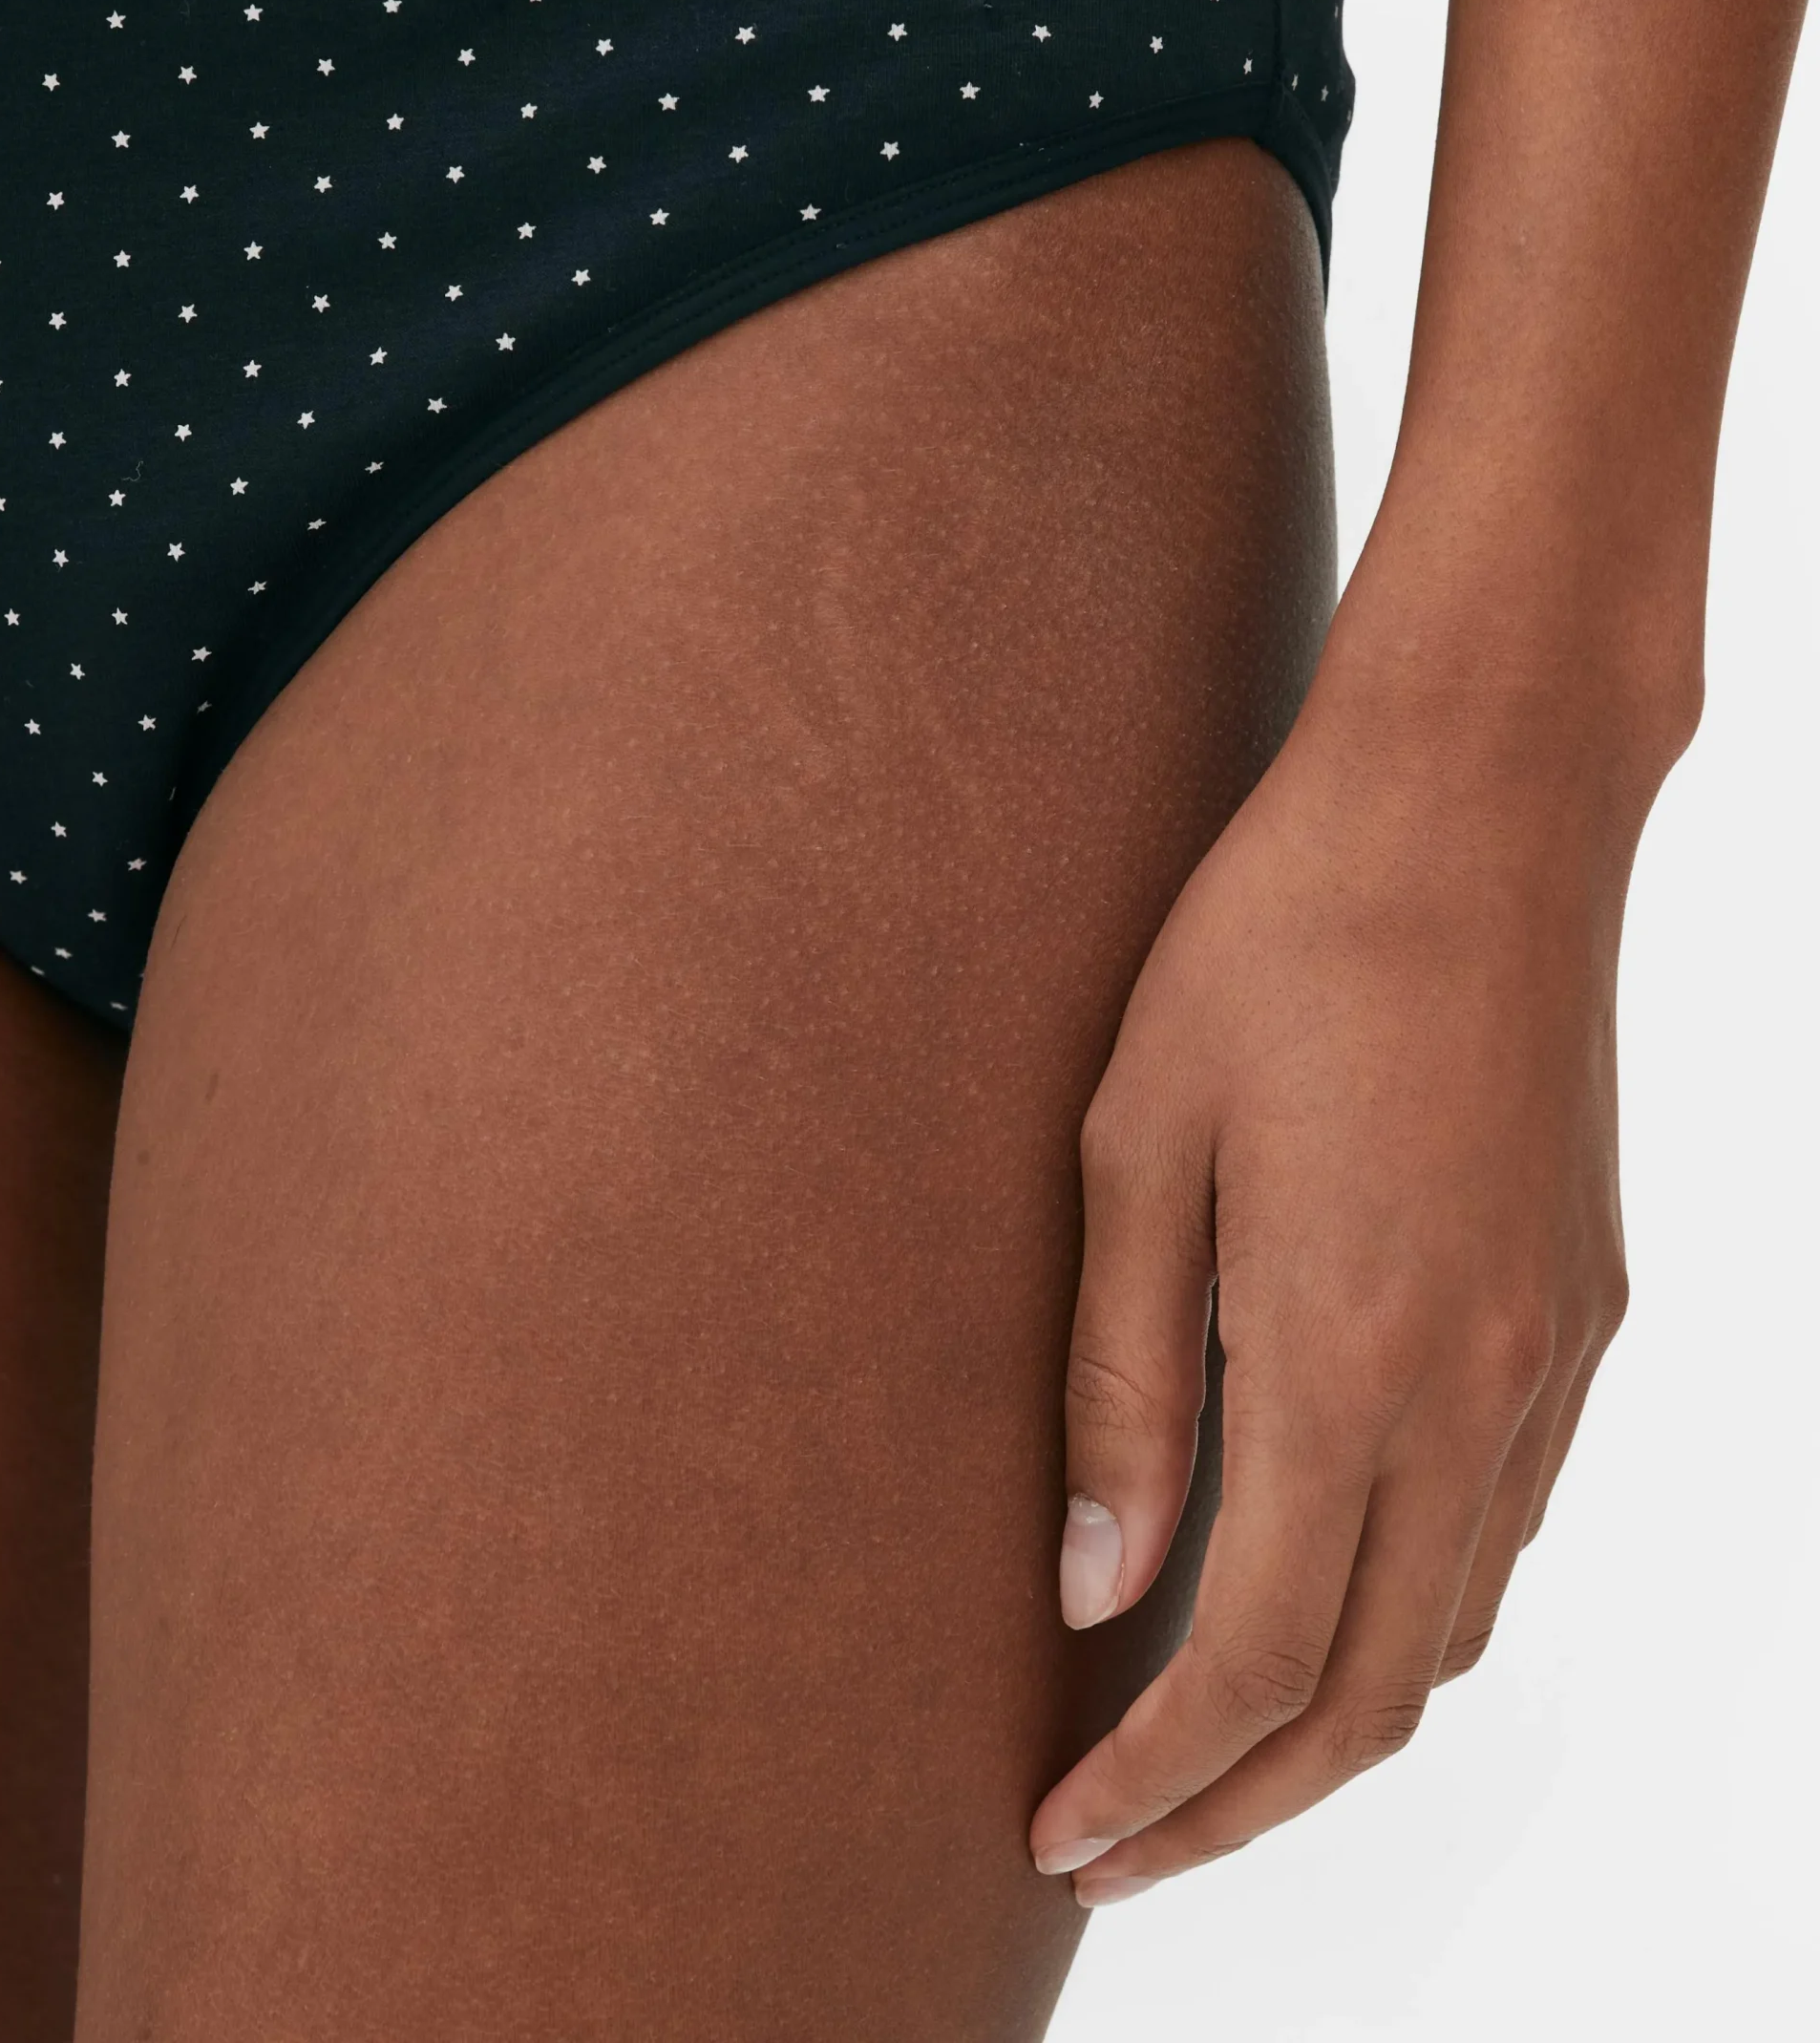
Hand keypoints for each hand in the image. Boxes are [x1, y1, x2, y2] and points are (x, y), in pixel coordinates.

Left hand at [1026, 709, 1632, 1906]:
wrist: (1481, 803)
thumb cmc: (1281, 937)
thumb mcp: (1138, 1141)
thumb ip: (1120, 1379)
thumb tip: (1094, 1583)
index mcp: (1349, 1354)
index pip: (1255, 1663)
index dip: (1155, 1781)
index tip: (1063, 1835)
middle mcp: (1479, 1390)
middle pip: (1372, 1694)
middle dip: (1241, 1807)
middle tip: (1119, 1843)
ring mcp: (1552, 1357)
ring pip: (1451, 1625)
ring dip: (1327, 1718)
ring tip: (1201, 1743)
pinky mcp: (1583, 1308)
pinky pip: (1502, 1524)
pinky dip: (1406, 1606)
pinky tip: (1319, 1575)